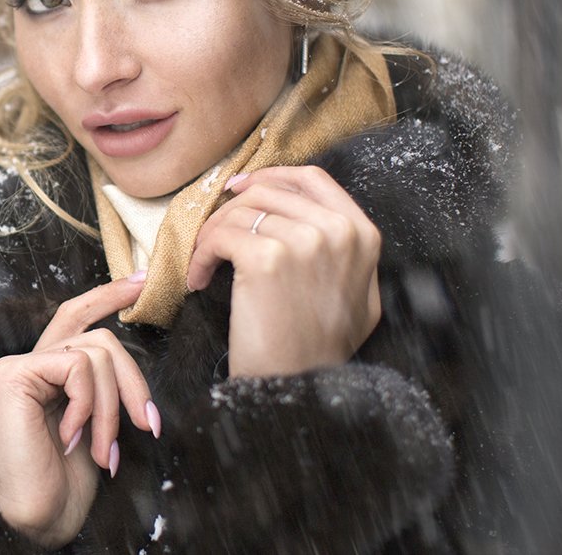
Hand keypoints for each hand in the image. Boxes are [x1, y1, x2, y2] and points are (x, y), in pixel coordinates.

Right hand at [0, 275, 159, 546]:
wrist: (40, 515)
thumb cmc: (67, 480)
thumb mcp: (99, 423)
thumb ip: (105, 386)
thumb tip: (136, 361)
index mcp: (49, 371)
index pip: (77, 317)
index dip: (108, 295)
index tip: (140, 280)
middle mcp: (30, 362)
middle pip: (102, 338)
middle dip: (134, 383)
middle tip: (146, 426)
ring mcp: (18, 366)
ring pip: (96, 353)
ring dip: (112, 408)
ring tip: (102, 451)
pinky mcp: (13, 374)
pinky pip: (77, 366)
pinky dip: (87, 405)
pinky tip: (71, 437)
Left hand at [186, 166, 381, 377]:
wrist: (298, 384)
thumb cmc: (319, 345)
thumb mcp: (357, 293)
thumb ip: (344, 250)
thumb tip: (306, 212)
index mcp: (362, 233)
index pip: (312, 179)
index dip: (271, 176)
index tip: (241, 189)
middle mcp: (337, 231)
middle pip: (268, 192)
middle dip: (232, 212)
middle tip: (213, 238)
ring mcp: (303, 241)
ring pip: (238, 214)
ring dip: (211, 236)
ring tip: (204, 264)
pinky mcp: (266, 258)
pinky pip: (219, 237)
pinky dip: (200, 256)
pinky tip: (199, 279)